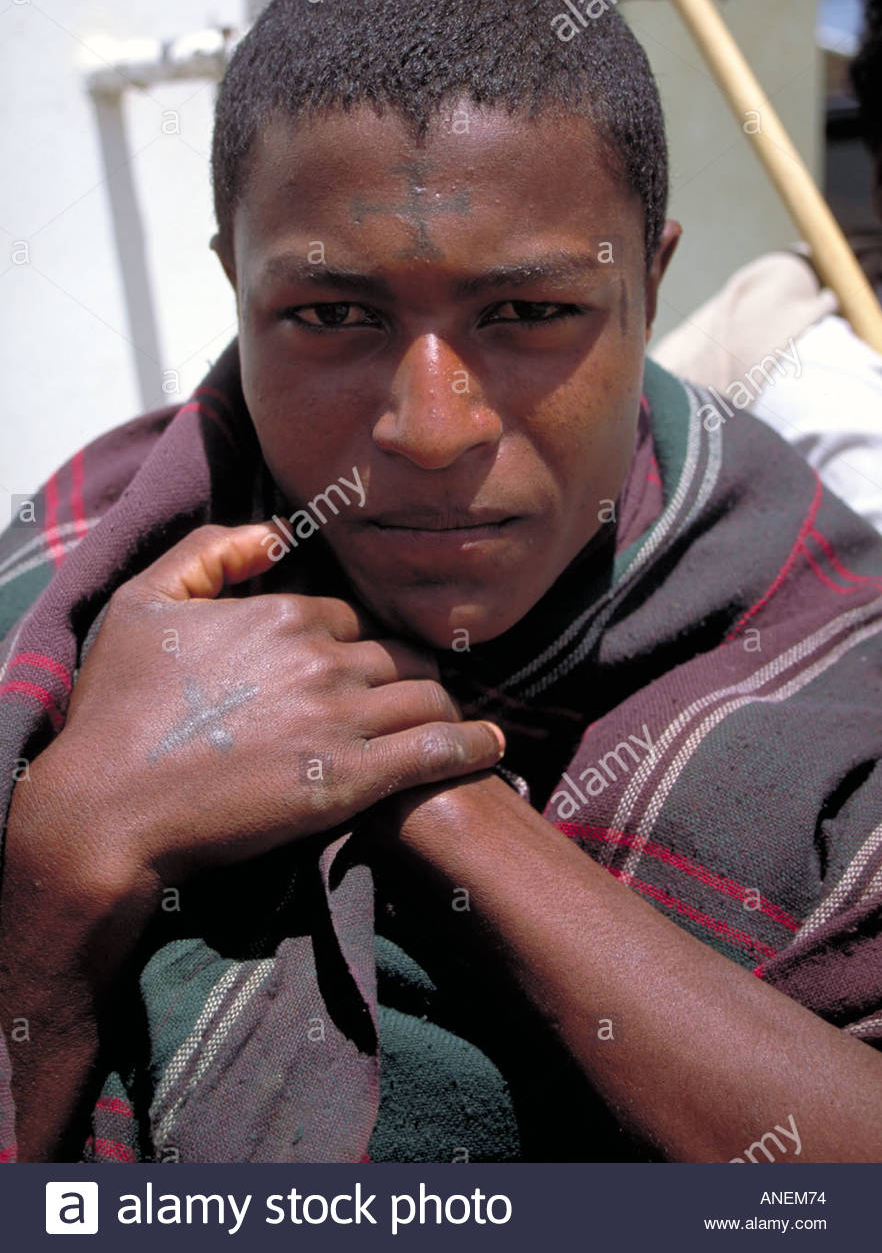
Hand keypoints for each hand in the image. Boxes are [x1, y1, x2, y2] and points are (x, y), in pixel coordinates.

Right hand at [15, 521, 504, 919]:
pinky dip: (473, 745)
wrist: (107, 807)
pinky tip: (490, 747)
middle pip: (398, 654)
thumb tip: (277, 531)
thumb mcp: (141, 602)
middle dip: (407, 670)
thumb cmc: (117, 709)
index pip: (350, 618)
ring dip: (443, 705)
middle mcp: (321, 656)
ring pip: (428, 695)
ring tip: (450, 721)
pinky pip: (437, 749)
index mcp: (282, 612)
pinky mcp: (352, 779)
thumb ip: (210, 552)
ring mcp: (341, 717)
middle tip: (411, 696)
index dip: (353, 643)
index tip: (354, 669)